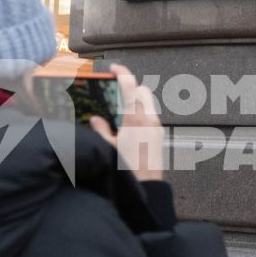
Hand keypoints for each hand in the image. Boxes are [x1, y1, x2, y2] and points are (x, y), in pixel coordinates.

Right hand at [88, 64, 164, 181]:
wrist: (147, 189)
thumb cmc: (128, 171)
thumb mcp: (108, 149)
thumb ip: (101, 130)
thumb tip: (96, 119)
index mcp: (135, 119)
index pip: (131, 87)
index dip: (123, 73)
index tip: (114, 68)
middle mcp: (149, 120)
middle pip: (143, 91)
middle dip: (131, 86)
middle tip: (116, 88)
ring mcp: (156, 127)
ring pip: (149, 102)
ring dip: (136, 99)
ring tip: (121, 106)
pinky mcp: (159, 136)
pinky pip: (151, 115)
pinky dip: (141, 111)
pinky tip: (129, 123)